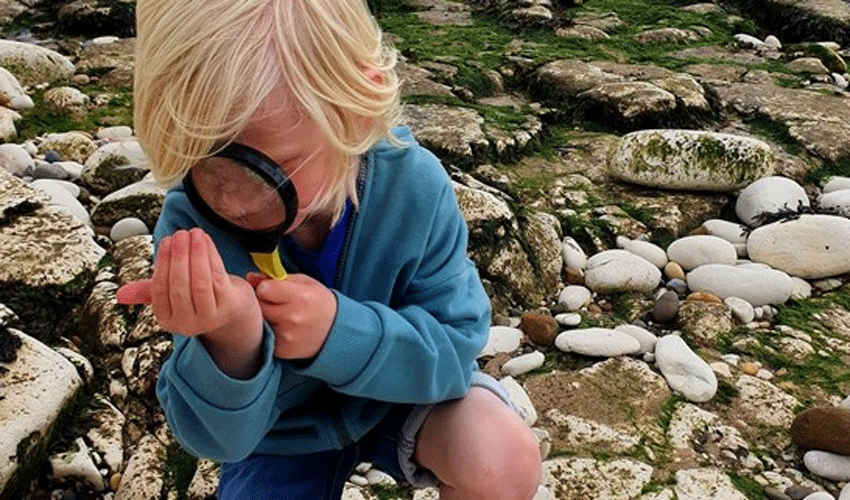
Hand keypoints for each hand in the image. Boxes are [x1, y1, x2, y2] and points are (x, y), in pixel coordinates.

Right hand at [116, 228, 263, 377]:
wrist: (233, 309)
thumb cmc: (198, 296)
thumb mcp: (173, 295)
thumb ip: (150, 291)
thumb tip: (120, 295)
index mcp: (167, 320)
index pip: (160, 290)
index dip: (163, 263)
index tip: (165, 241)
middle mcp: (187, 323)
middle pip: (179, 287)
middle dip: (179, 257)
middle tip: (179, 234)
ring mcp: (209, 317)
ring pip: (200, 282)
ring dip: (196, 255)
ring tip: (194, 233)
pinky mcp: (228, 306)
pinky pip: (217, 277)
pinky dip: (211, 256)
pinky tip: (206, 241)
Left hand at [246, 272, 337, 359]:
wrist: (336, 331)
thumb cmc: (319, 303)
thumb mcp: (304, 283)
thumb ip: (276, 278)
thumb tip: (250, 277)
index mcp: (299, 296)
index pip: (263, 289)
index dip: (265, 288)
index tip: (272, 291)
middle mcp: (292, 317)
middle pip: (258, 306)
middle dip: (263, 303)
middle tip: (274, 304)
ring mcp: (286, 336)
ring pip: (259, 323)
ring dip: (264, 319)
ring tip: (278, 316)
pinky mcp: (282, 350)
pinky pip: (263, 337)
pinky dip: (268, 333)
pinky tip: (281, 329)